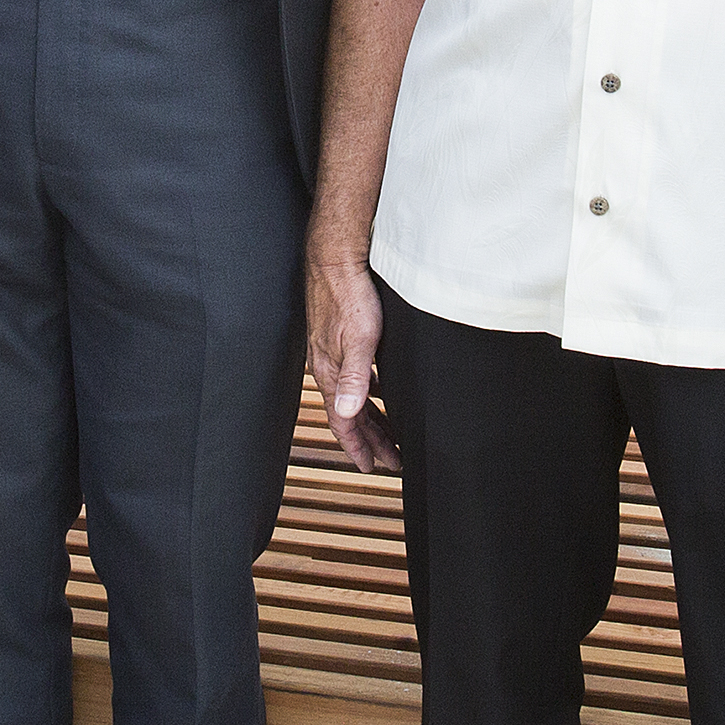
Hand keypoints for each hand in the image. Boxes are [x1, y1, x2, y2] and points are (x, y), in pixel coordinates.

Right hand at [307, 254, 398, 473]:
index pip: (343, 421)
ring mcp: (334, 351)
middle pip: (352, 413)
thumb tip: (349, 414)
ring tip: (391, 432)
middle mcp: (330, 366)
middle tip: (394, 458)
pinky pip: (357, 374)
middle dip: (372, 438)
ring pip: (355, 395)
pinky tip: (384, 389)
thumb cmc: (349, 294)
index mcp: (332, 372)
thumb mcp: (359, 340)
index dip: (359, 447)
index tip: (373, 466)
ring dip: (373, 416)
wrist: (335, 258)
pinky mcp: (341, 336)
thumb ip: (355, 379)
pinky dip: (371, 389)